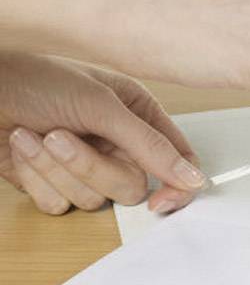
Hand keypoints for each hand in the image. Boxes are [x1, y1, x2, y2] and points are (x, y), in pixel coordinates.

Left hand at [0, 52, 203, 214]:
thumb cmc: (34, 79)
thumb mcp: (100, 105)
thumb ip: (150, 145)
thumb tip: (191, 176)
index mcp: (138, 116)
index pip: (177, 160)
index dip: (176, 184)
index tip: (162, 202)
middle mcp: (116, 144)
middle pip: (130, 186)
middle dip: (89, 167)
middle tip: (60, 137)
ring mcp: (84, 166)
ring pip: (92, 199)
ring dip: (55, 168)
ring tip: (35, 134)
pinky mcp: (53, 183)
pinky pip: (59, 205)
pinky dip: (36, 179)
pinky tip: (23, 149)